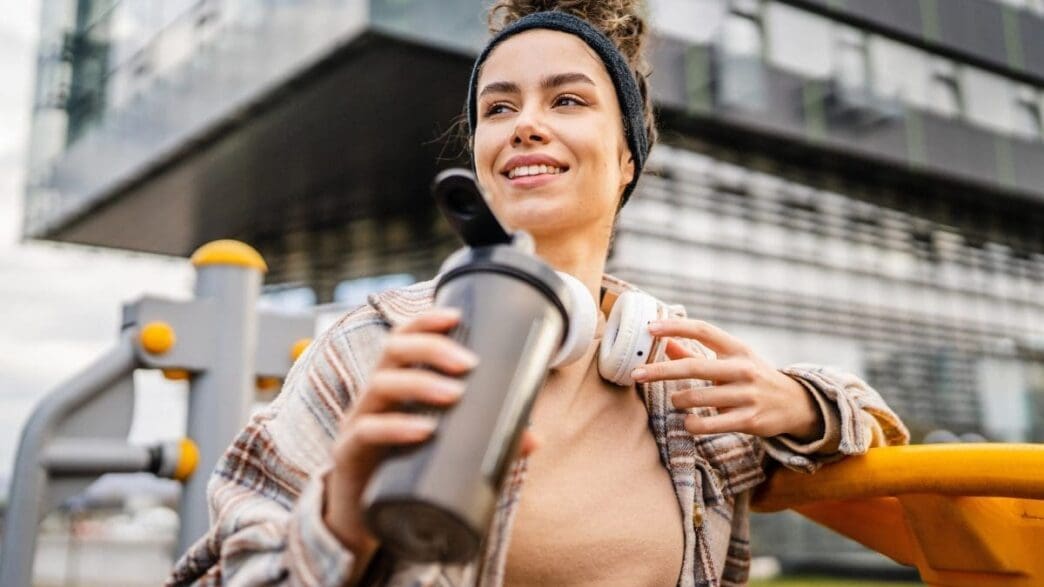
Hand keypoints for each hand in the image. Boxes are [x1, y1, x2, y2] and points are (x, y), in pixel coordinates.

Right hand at [323, 308, 538, 570]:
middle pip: (391, 352)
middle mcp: (372, 396)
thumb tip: (533, 439)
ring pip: (378, 386)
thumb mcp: (443, 449)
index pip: (402, 339)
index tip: (457, 317)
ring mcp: (356, 423)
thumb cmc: (406, 468)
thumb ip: (484, 440)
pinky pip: (366, 433)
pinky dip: (395, 427)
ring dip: (419, 383)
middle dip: (430, 348)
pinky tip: (423, 430)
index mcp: (394, 384)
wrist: (364, 517)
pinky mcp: (349, 455)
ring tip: (455, 394)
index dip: (425, 322)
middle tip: (469, 363)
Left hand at [630, 319, 822, 440]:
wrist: (794, 404)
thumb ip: (696, 353)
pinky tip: (689, 421)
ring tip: (675, 401)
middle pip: (693, 367)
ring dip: (678, 400)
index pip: (703, 330)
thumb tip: (664, 342)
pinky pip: (709, 424)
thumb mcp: (731, 360)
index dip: (676, 327)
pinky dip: (692, 423)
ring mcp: (747, 395)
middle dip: (659, 371)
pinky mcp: (749, 420)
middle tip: (636, 374)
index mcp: (737, 349)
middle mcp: (743, 369)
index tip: (651, 329)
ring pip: (697, 398)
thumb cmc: (752, 378)